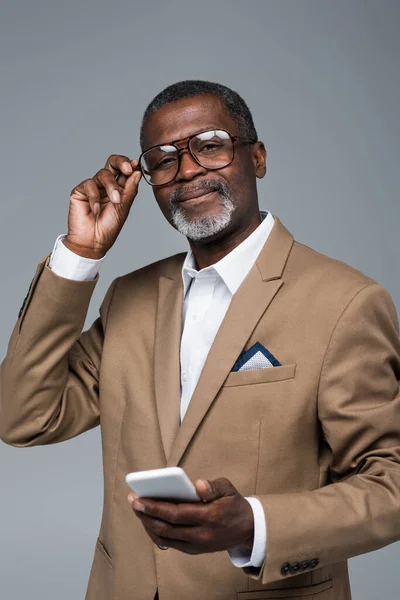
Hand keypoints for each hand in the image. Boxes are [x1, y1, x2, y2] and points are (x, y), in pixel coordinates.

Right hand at [64, 155, 141, 258]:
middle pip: (112, 163)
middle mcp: (105, 185)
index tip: (136, 165)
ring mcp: (93, 187)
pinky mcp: (80, 191)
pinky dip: (95, 198)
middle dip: (121, 162)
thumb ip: (130, 189)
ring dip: (111, 187)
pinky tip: (96, 210)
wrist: (93, 242)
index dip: (130, 165)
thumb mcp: (124, 207)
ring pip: (103, 174)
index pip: (123, 170)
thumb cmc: (109, 227)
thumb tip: (137, 172)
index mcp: (118, 188)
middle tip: (128, 168)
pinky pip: (89, 185)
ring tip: (115, 201)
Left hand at [127, 477, 253, 554]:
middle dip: (145, 515)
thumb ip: (213, 486)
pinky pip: (170, 544)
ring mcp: (197, 545)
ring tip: (138, 510)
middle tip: (132, 501)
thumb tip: (197, 484)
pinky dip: (156, 533)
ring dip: (148, 525)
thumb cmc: (234, 505)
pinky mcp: (194, 550)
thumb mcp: (229, 489)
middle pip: (166, 528)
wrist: (247, 530)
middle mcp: (201, 534)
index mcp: (209, 516)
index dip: (155, 507)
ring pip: (165, 538)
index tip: (138, 498)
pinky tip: (149, 520)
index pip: (176, 513)